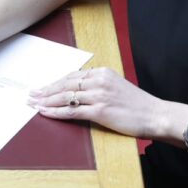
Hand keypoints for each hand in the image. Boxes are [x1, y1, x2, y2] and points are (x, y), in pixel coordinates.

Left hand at [28, 67, 164, 138]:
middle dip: (46, 90)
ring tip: (33, 103)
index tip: (43, 87)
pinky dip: (55, 112)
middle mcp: (99, 81)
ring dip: (46, 101)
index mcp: (103, 72)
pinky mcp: (100, 111)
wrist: (155, 115)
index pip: (73, 76)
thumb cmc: (138, 104)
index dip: (55, 82)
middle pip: (65, 84)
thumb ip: (99, 85)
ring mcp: (99, 95)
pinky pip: (71, 111)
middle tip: (32, 94)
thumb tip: (80, 91)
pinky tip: (45, 113)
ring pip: (65, 97)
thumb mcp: (117, 86)